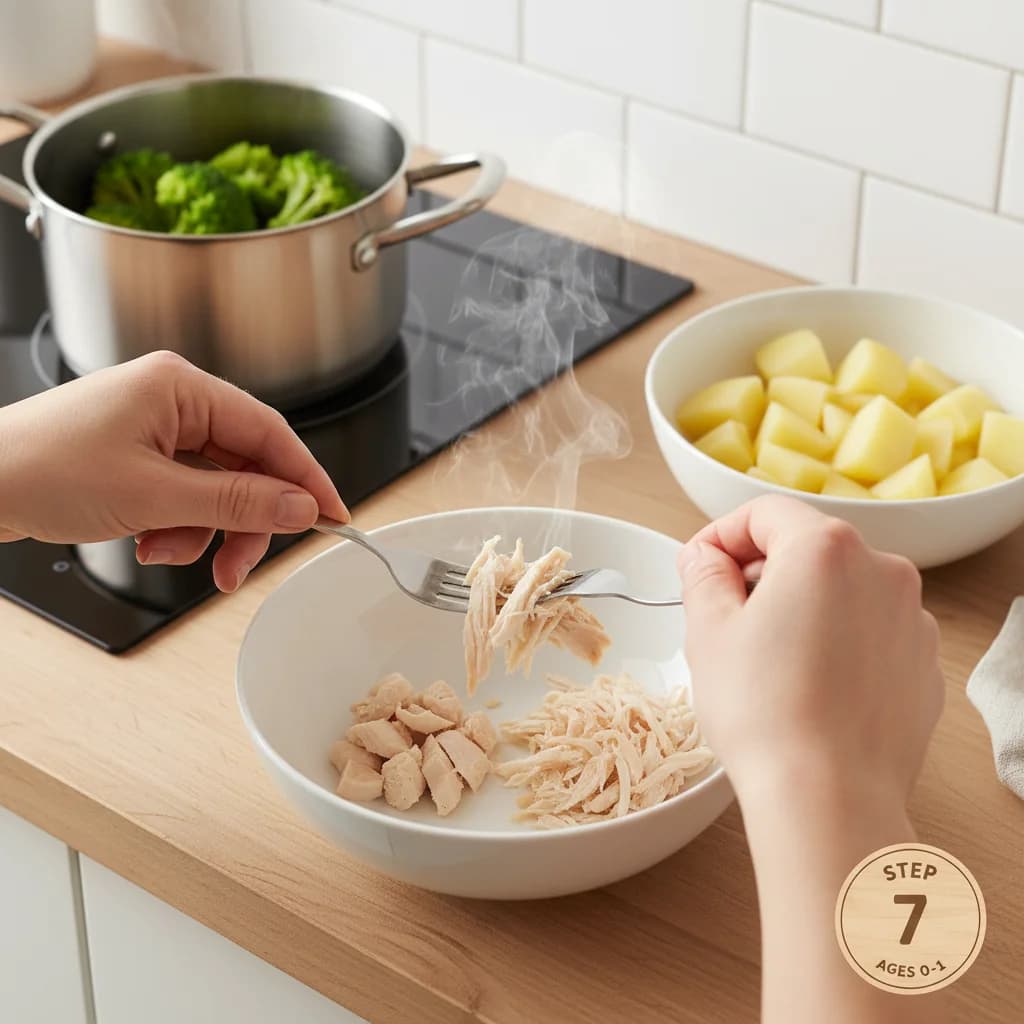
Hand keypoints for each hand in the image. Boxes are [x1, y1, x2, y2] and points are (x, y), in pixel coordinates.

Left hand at [0, 351, 348, 592]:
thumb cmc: (39, 469)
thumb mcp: (154, 495)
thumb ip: (237, 502)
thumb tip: (301, 506)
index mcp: (182, 388)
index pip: (271, 433)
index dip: (306, 480)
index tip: (334, 517)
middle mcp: (173, 402)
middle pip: (246, 466)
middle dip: (243, 522)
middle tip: (235, 565)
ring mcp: (154, 430)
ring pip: (217, 488)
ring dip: (203, 531)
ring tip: (168, 553)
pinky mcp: (137, 456)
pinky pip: (185, 496)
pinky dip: (176, 528)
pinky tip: (148, 541)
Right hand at [679, 496, 947, 1023]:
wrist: (828, 800)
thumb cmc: (764, 712)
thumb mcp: (707, 629)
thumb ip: (702, 572)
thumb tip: (705, 557)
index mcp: (825, 548)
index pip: (763, 512)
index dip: (720, 535)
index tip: (698, 568)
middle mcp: (882, 570)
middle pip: (806, 547)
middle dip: (760, 573)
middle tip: (722, 618)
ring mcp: (912, 619)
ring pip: (841, 590)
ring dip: (801, 607)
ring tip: (766, 661)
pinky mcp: (924, 665)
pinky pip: (870, 632)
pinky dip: (838, 642)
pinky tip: (808, 686)